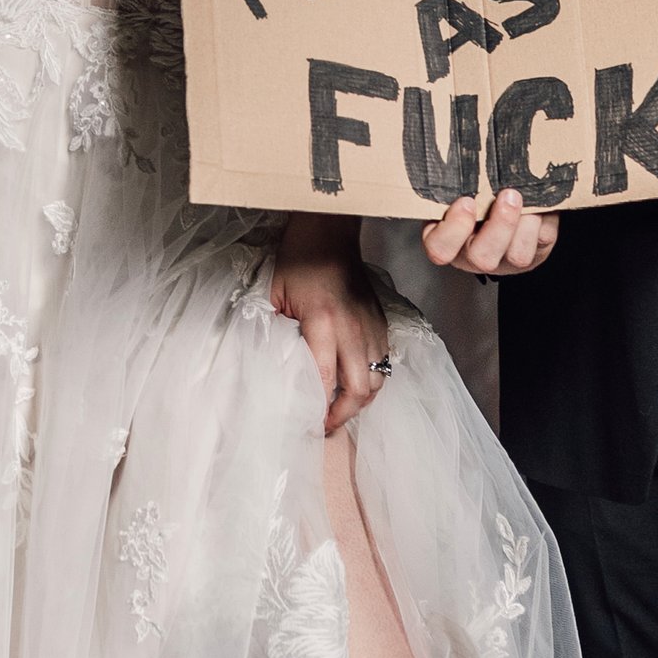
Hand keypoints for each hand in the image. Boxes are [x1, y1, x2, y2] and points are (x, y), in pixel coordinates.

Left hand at [271, 214, 391, 434]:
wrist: (328, 231)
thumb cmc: (296, 260)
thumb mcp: (272, 295)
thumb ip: (275, 333)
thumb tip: (274, 367)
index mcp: (323, 322)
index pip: (326, 381)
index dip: (319, 409)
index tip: (308, 423)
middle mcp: (354, 327)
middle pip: (361, 389)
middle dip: (344, 414)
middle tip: (326, 425)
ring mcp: (372, 324)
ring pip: (379, 379)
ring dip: (362, 400)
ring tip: (342, 409)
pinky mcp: (381, 321)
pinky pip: (385, 361)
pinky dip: (373, 379)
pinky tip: (355, 383)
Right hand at [421, 188, 559, 279]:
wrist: (501, 196)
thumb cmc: (469, 191)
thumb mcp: (453, 187)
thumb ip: (452, 182)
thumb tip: (458, 151)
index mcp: (447, 240)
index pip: (440, 249)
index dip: (453, 230)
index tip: (466, 201)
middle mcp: (475, 255)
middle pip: (482, 257)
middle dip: (499, 226)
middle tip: (507, 195)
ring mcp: (506, 258)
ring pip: (518, 256)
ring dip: (525, 224)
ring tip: (524, 197)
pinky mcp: (534, 252)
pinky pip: (543, 240)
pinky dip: (544, 218)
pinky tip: (537, 200)